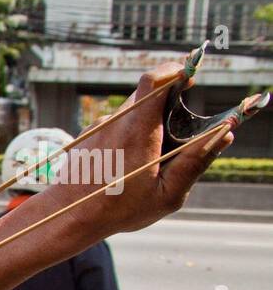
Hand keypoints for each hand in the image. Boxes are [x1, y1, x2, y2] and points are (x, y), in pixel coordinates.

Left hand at [59, 61, 236, 239]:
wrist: (66, 217)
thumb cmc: (117, 209)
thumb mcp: (166, 194)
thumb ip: (196, 161)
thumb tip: (223, 134)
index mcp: (136, 131)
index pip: (155, 81)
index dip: (176, 72)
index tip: (190, 78)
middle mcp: (114, 122)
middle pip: (147, 97)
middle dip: (168, 106)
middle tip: (179, 132)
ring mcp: (97, 127)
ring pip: (131, 113)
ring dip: (147, 125)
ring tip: (150, 160)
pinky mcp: (88, 136)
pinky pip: (115, 126)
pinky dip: (129, 136)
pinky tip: (127, 166)